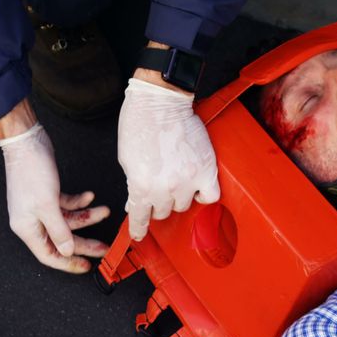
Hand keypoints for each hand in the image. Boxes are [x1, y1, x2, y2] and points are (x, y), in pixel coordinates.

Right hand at [0, 123, 109, 272]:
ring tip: (104, 212)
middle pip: (63, 239)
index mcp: (27, 228)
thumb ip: (60, 230)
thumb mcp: (47, 205)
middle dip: (84, 242)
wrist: (26, 142)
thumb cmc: (30, 171)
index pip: (49, 255)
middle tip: (103, 246)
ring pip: (68, 220)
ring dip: (87, 216)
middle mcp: (33, 220)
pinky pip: (67, 205)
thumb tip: (68, 250)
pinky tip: (90, 197)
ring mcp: (40, 207)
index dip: (68, 262)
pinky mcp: (48, 194)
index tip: (86, 266)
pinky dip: (79, 202)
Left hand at [117, 76, 219, 240]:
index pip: (140, 219)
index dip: (139, 229)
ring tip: (176, 179)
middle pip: (163, 212)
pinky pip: (210, 196)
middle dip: (158, 203)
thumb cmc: (139, 125)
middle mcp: (164, 188)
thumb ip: (133, 185)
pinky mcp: (206, 170)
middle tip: (158, 188)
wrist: (160, 102)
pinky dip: (204, 195)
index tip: (140, 234)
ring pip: (183, 205)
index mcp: (140, 187)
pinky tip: (197, 187)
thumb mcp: (126, 160)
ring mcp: (187, 181)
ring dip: (178, 196)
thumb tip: (135, 203)